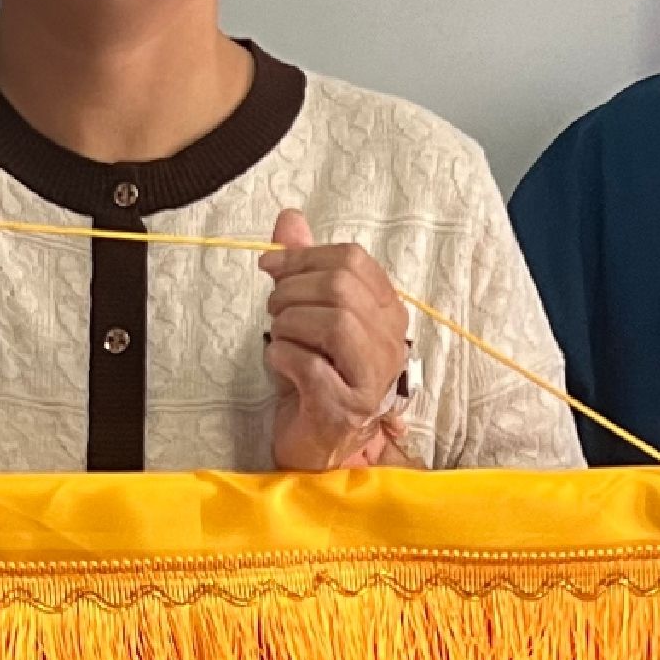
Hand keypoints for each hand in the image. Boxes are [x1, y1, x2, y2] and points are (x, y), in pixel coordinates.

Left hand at [259, 209, 412, 470]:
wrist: (314, 441)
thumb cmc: (313, 376)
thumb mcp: (306, 313)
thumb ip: (303, 265)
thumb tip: (289, 218)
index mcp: (386, 310)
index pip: (353, 260)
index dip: (304, 256)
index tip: (271, 268)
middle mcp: (389, 341)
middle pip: (342, 288)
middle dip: (292, 292)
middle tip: (274, 312)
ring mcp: (373, 377)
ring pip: (335, 323)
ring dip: (290, 324)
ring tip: (279, 337)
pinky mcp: (348, 409)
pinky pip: (312, 367)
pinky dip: (283, 358)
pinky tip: (280, 363)